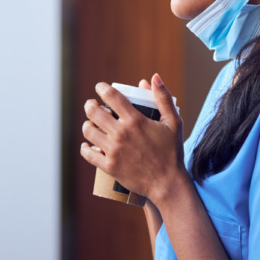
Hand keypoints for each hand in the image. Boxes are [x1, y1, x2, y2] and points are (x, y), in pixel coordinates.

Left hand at [80, 74, 185, 203]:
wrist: (168, 183)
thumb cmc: (172, 152)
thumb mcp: (173, 122)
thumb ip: (163, 97)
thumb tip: (153, 77)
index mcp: (135, 121)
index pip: (111, 96)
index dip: (102, 88)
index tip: (100, 87)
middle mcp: (121, 134)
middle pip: (94, 112)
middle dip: (90, 105)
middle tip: (92, 104)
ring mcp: (113, 151)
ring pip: (88, 131)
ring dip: (88, 124)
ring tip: (91, 123)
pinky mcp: (109, 166)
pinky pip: (88, 154)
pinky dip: (85, 147)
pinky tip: (87, 144)